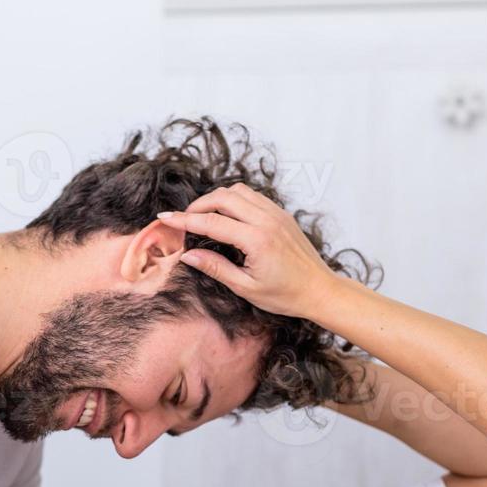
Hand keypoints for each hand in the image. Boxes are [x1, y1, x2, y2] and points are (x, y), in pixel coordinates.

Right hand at [156, 184, 339, 319]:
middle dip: (198, 205)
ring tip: (203, 216)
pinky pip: (252, 196)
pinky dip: (234, 200)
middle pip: (223, 197)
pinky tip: (226, 215)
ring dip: (216, 199)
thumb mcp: (246, 287)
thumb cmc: (285, 295)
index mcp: (257, 240)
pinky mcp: (282, 214)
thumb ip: (215, 268)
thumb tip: (188, 255)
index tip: (165, 218)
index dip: (185, 219)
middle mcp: (267, 221)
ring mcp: (276, 214)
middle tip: (183, 219)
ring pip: (238, 191)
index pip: (212, 222)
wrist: (320, 290)